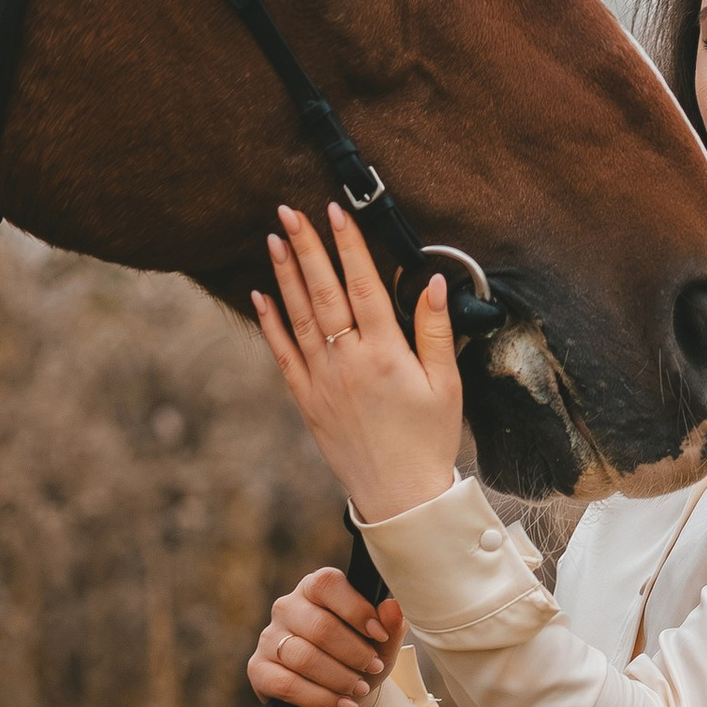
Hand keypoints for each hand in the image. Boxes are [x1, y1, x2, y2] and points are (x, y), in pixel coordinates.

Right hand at [248, 566, 406, 706]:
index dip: (356, 610)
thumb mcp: (381, 644)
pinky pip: (288, 685)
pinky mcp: (259, 670)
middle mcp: (287, 607)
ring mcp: (269, 638)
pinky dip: (320, 698)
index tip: (379, 634)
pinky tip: (343, 704)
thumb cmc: (358, 658)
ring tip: (360, 689)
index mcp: (315, 589)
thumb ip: (390, 625)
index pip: (327, 584)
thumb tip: (393, 606)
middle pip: (319, 626)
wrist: (337, 694)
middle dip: (353, 652)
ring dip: (339, 678)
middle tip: (373, 668)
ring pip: (304, 657)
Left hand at [252, 201, 464, 527]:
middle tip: (290, 210)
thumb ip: (435, 330)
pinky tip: (260, 294)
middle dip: (307, 247)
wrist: (399, 496)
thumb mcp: (446, 384)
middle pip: (323, 292)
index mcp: (385, 354)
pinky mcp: (306, 400)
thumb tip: (434, 283)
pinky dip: (269, 322)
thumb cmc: (427, 440)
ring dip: (284, 274)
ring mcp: (321, 380)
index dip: (348, 245)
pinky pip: (282, 354)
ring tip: (274, 238)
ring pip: (297, 316)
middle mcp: (347, 362)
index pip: (363, 285)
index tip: (336, 211)